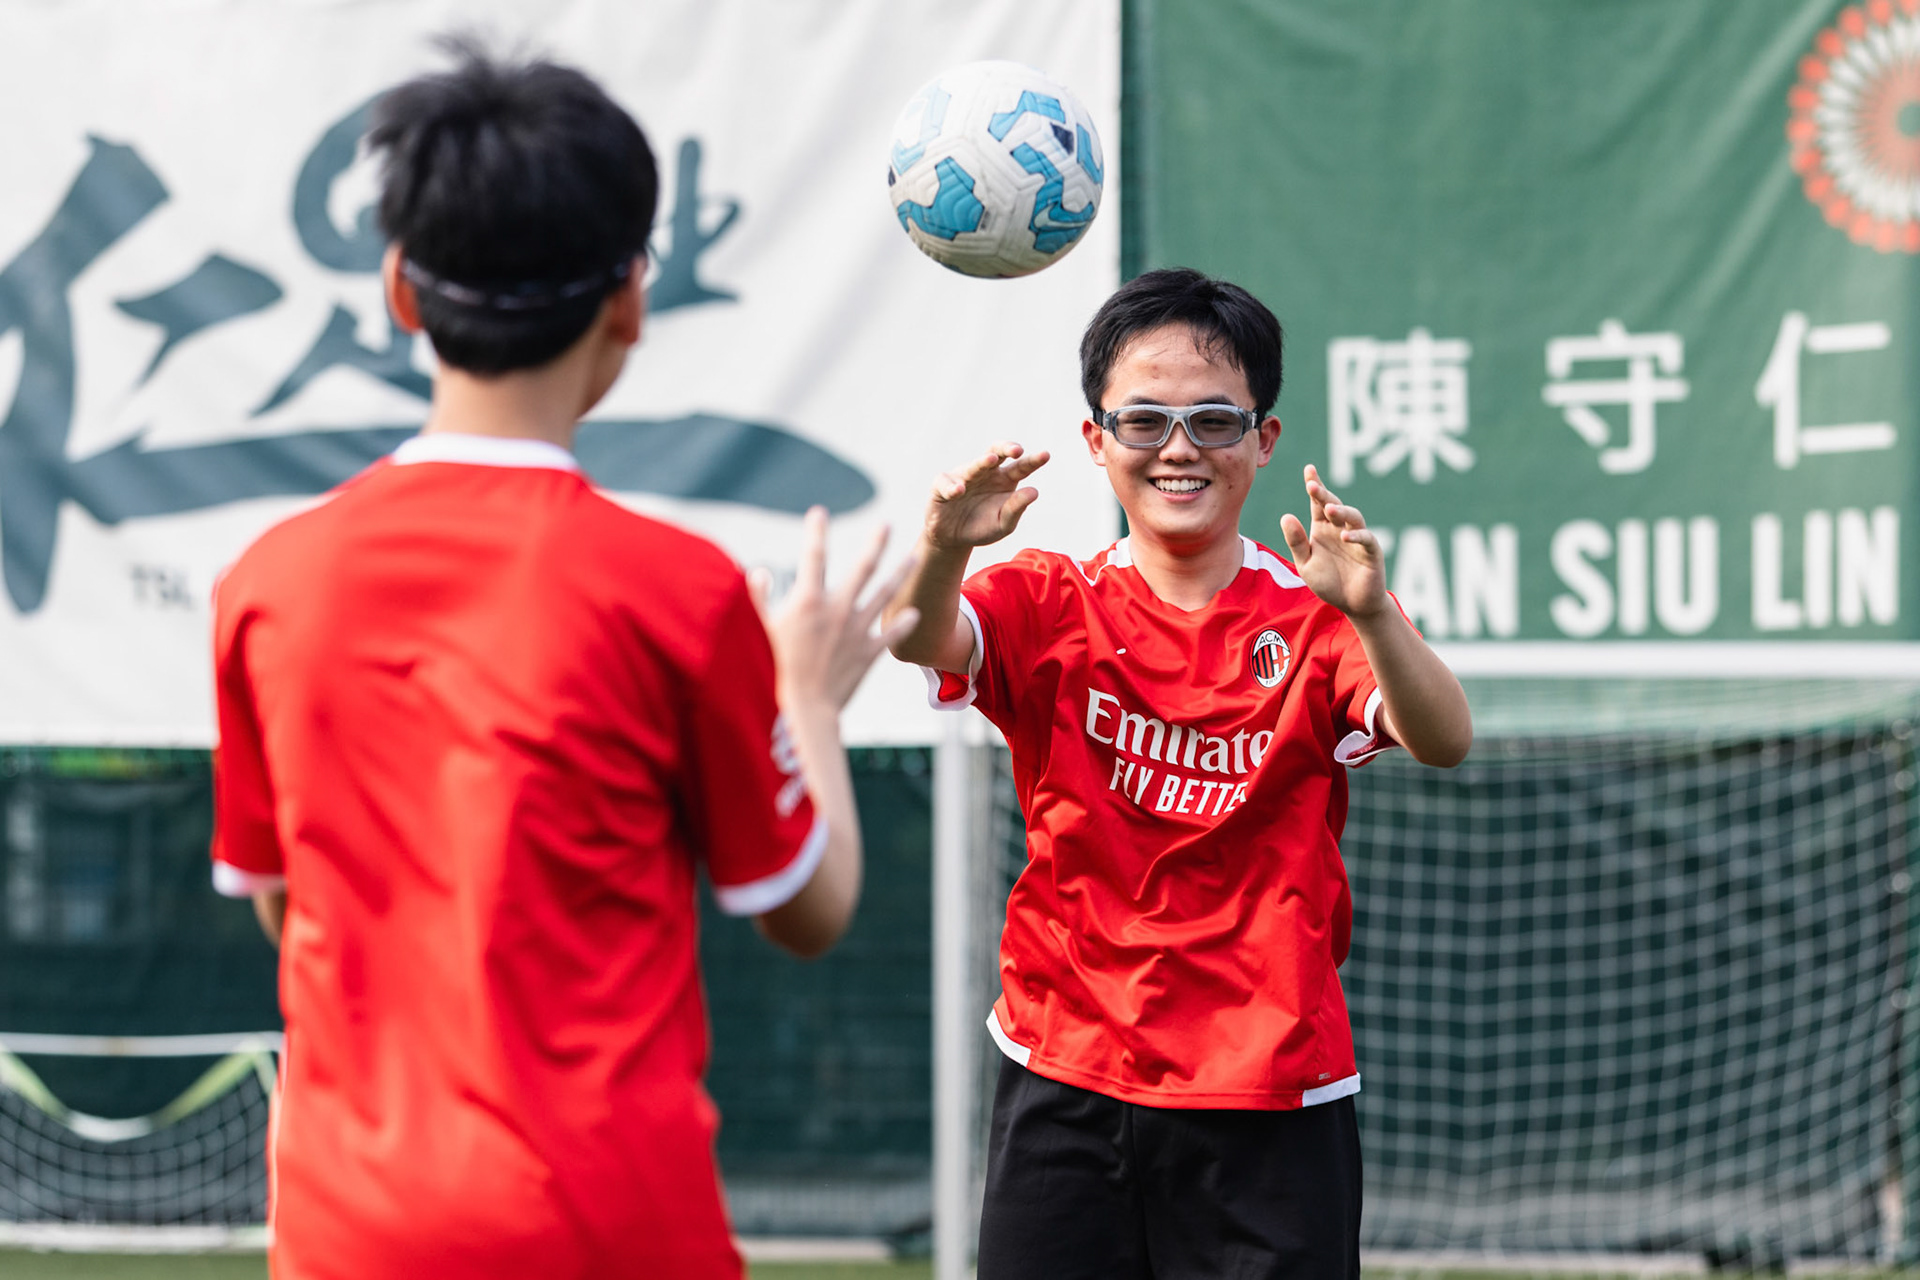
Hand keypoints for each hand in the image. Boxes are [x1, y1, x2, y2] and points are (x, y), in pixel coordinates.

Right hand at [751, 508, 919, 712]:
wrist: (806, 706)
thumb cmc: (777, 667)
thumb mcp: (760, 629)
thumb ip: (758, 598)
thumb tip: (757, 572)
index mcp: (809, 600)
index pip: (814, 556)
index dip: (816, 531)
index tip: (819, 513)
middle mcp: (838, 609)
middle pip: (862, 569)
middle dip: (876, 544)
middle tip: (887, 525)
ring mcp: (857, 630)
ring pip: (884, 595)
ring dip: (900, 575)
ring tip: (914, 559)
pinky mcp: (869, 652)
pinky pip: (890, 634)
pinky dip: (902, 624)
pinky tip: (914, 614)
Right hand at [923, 441, 1049, 550]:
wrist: (953, 539)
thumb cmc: (982, 527)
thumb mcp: (1004, 523)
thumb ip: (1017, 508)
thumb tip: (1034, 491)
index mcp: (1005, 480)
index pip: (1021, 466)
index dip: (1033, 460)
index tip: (1046, 455)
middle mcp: (986, 473)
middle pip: (997, 452)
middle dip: (1006, 448)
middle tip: (1017, 450)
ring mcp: (964, 476)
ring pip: (973, 465)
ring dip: (981, 462)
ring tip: (990, 459)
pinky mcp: (942, 486)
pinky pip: (946, 482)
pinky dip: (952, 486)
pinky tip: (959, 491)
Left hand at [1279, 464, 1389, 618]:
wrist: (1352, 604)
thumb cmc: (1329, 582)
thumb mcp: (1306, 564)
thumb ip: (1296, 542)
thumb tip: (1286, 515)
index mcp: (1322, 529)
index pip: (1318, 503)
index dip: (1315, 486)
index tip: (1309, 469)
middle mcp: (1340, 529)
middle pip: (1334, 505)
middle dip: (1324, 494)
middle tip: (1312, 486)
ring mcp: (1357, 539)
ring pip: (1353, 517)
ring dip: (1342, 511)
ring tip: (1329, 508)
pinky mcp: (1372, 552)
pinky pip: (1366, 539)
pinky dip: (1356, 536)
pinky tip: (1344, 536)